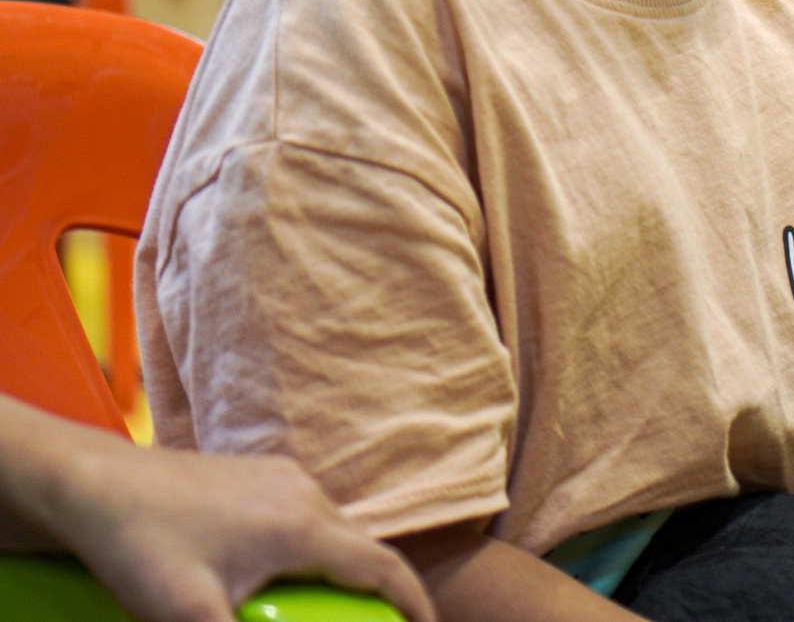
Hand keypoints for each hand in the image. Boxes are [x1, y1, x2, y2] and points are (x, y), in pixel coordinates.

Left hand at [27, 426, 434, 621]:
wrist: (91, 484)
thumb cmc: (139, 546)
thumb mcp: (187, 617)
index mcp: (303, 528)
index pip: (383, 568)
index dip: (413, 603)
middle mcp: (304, 494)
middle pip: (362, 548)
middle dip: (376, 590)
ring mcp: (280, 479)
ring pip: (332, 529)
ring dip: (339, 568)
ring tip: (325, 605)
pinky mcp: (254, 475)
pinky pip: (303, 515)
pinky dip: (309, 549)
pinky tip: (273, 571)